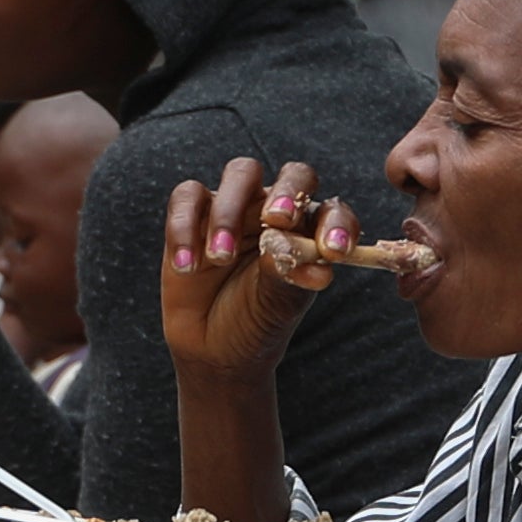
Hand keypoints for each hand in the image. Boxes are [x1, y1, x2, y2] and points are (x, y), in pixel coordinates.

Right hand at [159, 155, 346, 393]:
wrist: (212, 348)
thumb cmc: (255, 321)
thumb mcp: (277, 306)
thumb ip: (292, 279)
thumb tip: (317, 268)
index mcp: (309, 231)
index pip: (330, 212)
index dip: (336, 224)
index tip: (333, 251)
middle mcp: (276, 211)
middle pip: (292, 175)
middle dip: (288, 193)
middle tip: (278, 220)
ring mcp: (235, 207)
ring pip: (240, 174)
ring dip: (230, 212)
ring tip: (221, 258)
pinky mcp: (193, 214)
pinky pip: (187, 197)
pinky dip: (184, 228)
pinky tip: (187, 267)